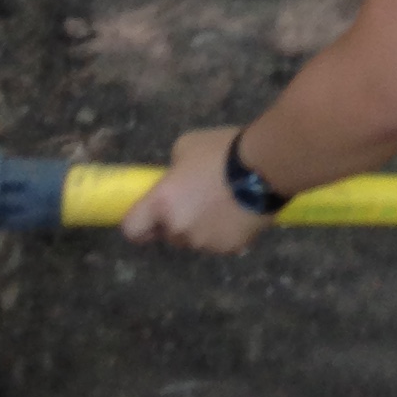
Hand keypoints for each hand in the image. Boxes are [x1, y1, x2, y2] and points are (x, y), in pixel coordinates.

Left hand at [121, 126, 268, 252]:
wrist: (264, 166)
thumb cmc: (220, 151)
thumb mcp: (186, 147)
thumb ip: (174, 172)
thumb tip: (176, 181)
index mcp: (162, 204)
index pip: (132, 229)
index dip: (138, 223)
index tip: (149, 215)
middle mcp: (178, 229)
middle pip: (167, 234)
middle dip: (176, 221)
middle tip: (196, 199)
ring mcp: (205, 243)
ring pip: (195, 239)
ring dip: (201, 227)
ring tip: (223, 202)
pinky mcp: (230, 249)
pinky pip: (220, 242)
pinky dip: (224, 232)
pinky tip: (238, 211)